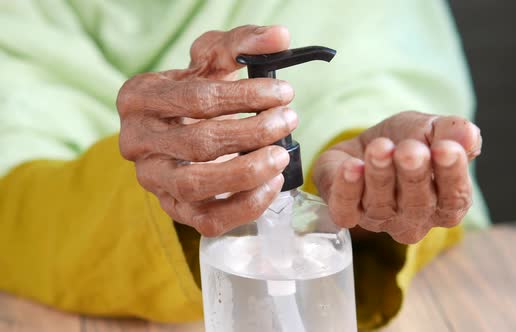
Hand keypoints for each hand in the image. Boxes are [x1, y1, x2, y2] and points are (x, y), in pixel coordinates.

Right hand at [117, 25, 296, 235]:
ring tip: (282, 155)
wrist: (178, 127)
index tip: (284, 92)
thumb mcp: (211, 60)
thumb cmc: (195, 92)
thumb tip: (280, 37)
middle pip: (198, 143)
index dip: (245, 96)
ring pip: (196, 185)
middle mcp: (136, 142)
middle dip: (252, 132)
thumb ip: (242, 44)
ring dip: (248, 172)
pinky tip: (272, 184)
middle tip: (289, 120)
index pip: (197, 99)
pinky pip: (207, 219)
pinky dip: (245, 206)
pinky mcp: (173, 209)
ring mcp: (152, 180)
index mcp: (139, 98)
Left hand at [313, 111, 481, 243]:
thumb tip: (469, 136)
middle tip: (409, 149)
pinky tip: (352, 167)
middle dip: (414, 174)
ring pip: (381, 204)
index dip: (451, 174)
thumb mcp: (434, 128)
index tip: (445, 149)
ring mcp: (380, 220)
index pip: (454, 198)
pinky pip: (347, 209)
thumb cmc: (408, 141)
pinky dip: (349, 189)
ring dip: (381, 174)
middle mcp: (414, 219)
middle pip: (418, 204)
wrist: (367, 144)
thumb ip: (453, 132)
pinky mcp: (348, 214)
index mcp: (445, 203)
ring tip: (380, 147)